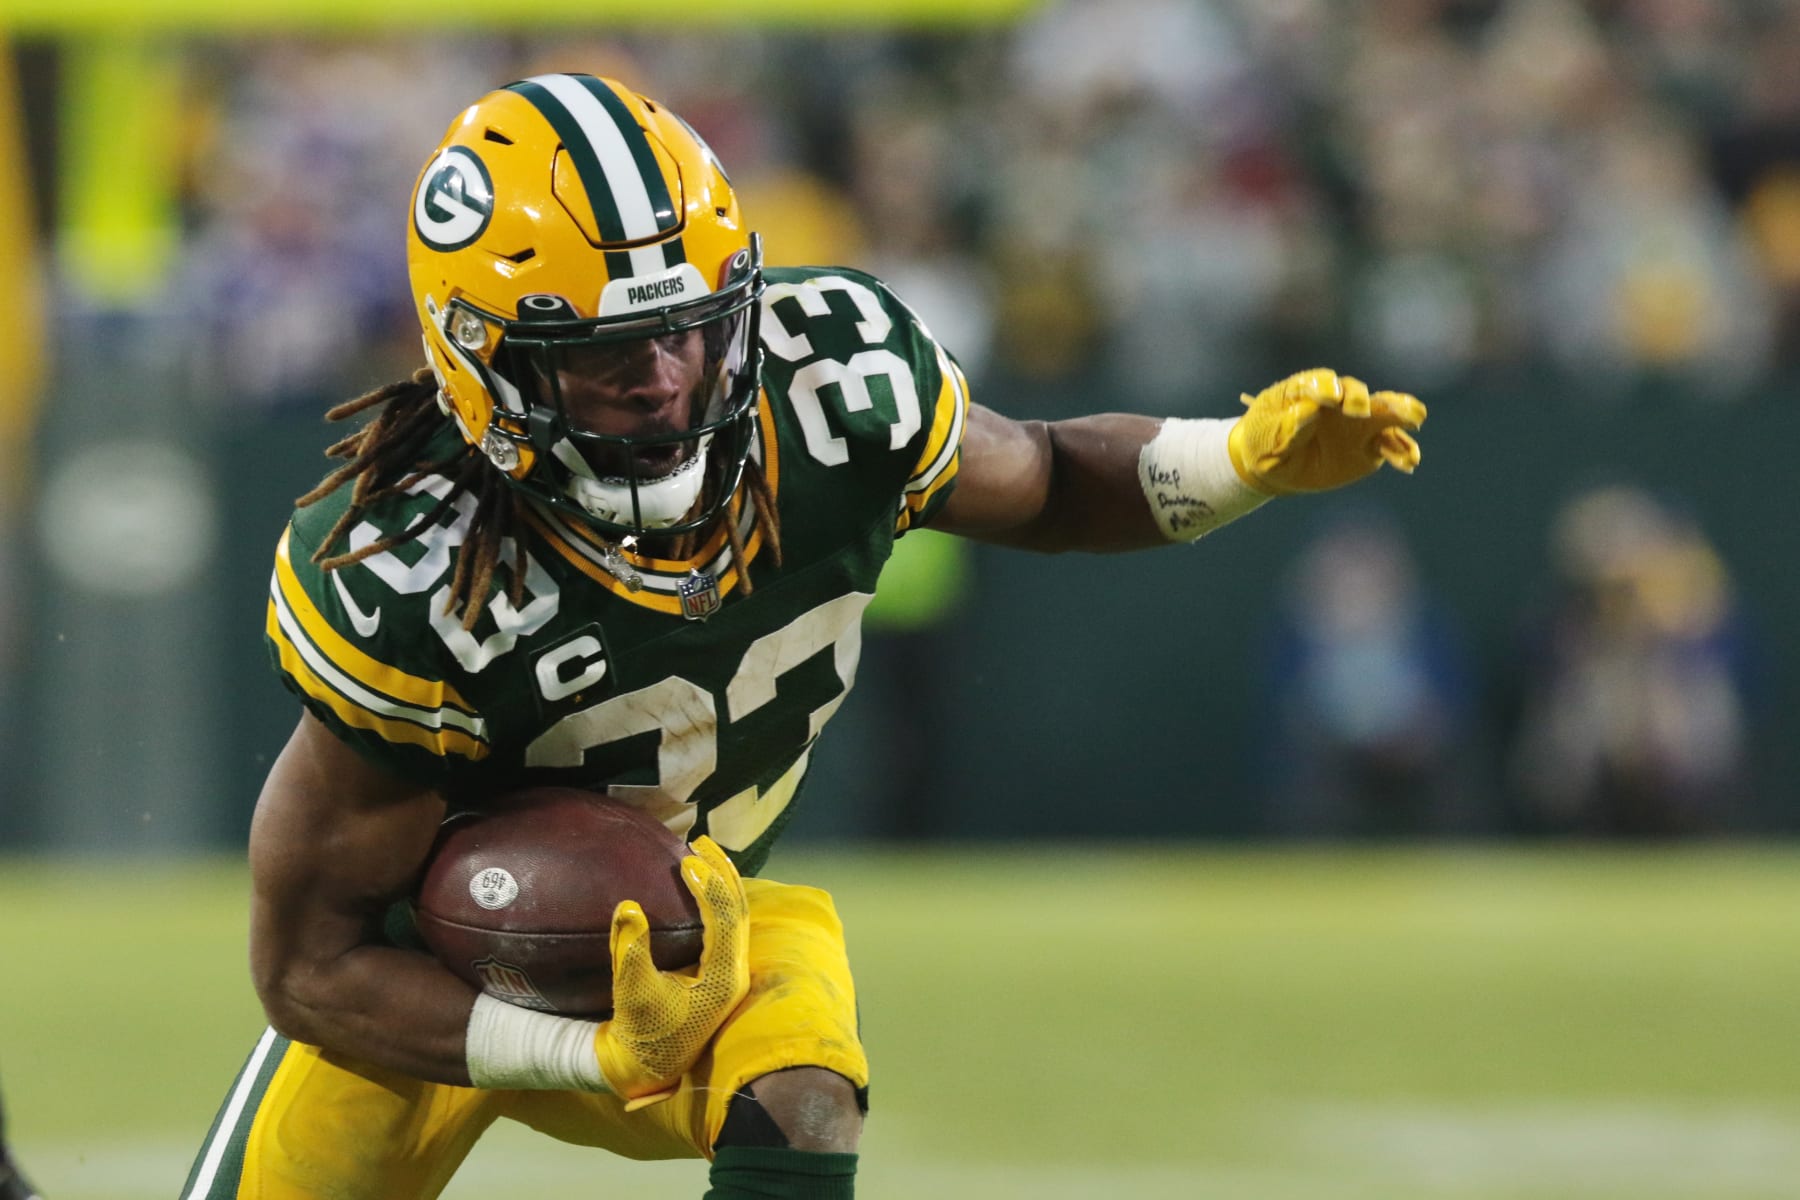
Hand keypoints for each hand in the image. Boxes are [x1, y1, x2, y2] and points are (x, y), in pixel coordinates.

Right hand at [592, 835, 749, 1108]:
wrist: (648, 1066)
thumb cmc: (640, 1034)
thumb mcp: (630, 995)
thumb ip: (629, 952)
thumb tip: (628, 906)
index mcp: (722, 978)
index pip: (726, 920)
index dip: (709, 887)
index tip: (687, 861)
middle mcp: (734, 972)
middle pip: (739, 910)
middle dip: (722, 873)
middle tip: (699, 843)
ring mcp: (729, 972)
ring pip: (736, 916)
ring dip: (722, 883)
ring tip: (702, 853)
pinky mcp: (719, 972)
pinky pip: (726, 926)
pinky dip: (716, 901)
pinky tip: (699, 884)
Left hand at [1226, 368, 1425, 494]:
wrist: (1276, 466)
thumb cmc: (1264, 444)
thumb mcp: (1267, 438)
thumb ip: (1287, 426)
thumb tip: (1309, 409)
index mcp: (1306, 390)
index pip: (1319, 382)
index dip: (1325, 388)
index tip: (1329, 399)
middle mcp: (1337, 400)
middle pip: (1354, 390)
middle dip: (1359, 398)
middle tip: (1359, 411)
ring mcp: (1357, 420)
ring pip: (1382, 411)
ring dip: (1399, 412)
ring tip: (1415, 418)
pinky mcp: (1370, 443)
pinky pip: (1390, 443)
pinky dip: (1402, 450)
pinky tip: (1410, 460)